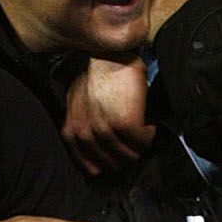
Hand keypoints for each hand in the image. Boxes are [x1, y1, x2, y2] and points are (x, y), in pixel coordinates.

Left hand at [61, 58, 156, 176]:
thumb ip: (84, 127)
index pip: (90, 167)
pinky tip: (148, 121)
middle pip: (113, 164)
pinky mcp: (124, 123)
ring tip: (143, 129)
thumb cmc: (99, 76)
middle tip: (135, 140)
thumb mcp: (81, 104)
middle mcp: (85, 134)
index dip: (108, 164)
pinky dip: (149, 134)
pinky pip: (142, 142)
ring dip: (140, 144)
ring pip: (130, 155)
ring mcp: (104, 129)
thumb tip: (98, 146)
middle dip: (127, 154)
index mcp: (72, 132)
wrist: (110, 54)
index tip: (119, 155)